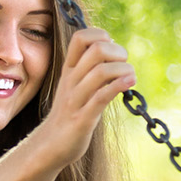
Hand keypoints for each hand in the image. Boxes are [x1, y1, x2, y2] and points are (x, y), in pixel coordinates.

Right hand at [35, 27, 136, 166]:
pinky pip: (101, 97)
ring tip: (131, 77)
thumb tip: (113, 50)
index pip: (81, 37)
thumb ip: (91, 69)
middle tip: (124, 64)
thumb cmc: (70, 113)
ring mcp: (76, 99)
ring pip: (101, 72)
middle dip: (118, 52)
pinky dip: (119, 86)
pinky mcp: (83, 118)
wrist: (50, 145)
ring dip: (123, 70)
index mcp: (69, 70)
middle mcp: (71, 80)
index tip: (112, 50)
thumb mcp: (77, 86)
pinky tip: (130, 83)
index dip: (101, 35)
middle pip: (96, 50)